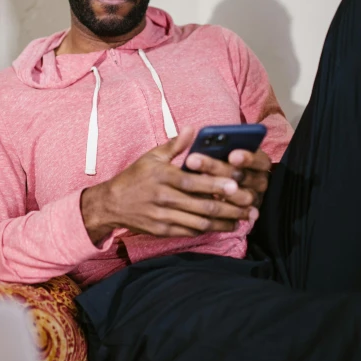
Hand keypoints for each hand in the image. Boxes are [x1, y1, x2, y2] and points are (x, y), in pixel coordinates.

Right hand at [81, 127, 254, 244]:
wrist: (111, 204)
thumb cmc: (135, 177)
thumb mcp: (152, 157)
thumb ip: (175, 145)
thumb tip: (193, 128)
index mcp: (163, 177)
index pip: (193, 182)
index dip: (216, 185)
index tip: (236, 185)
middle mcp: (163, 198)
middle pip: (202, 205)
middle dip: (229, 207)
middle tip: (249, 205)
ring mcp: (163, 217)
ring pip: (200, 222)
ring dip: (224, 221)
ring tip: (242, 218)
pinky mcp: (163, 231)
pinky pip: (190, 231)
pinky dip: (209, 229)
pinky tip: (223, 225)